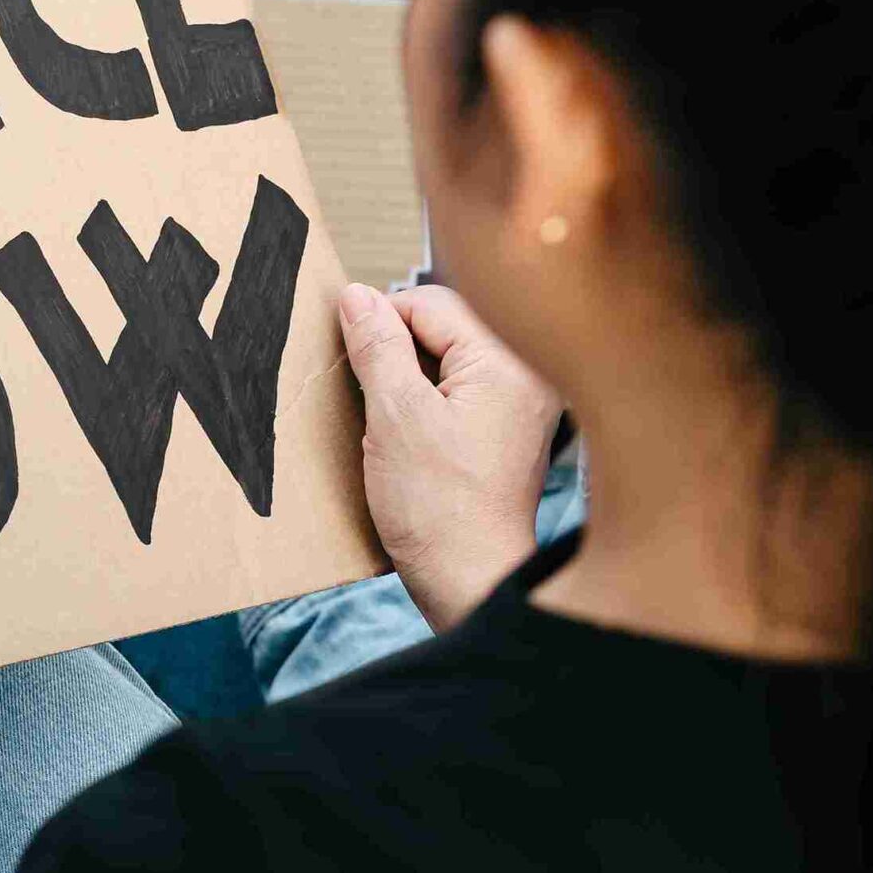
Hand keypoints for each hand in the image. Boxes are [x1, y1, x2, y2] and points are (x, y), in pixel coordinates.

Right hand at [339, 283, 563, 631]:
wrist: (468, 577)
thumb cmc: (436, 507)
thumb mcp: (393, 416)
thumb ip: (377, 346)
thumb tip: (355, 295)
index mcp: (506, 363)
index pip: (431, 303)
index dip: (379, 320)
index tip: (347, 353)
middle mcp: (526, 375)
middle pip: (445, 325)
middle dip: (396, 346)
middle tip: (365, 387)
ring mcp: (522, 403)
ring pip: (449, 357)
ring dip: (407, 374)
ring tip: (386, 415)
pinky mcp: (508, 430)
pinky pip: (461, 388)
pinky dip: (426, 399)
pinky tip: (406, 432)